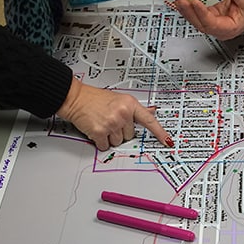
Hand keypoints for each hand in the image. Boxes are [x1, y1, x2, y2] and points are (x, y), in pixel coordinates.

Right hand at [56, 78, 171, 149]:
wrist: (76, 98)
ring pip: (118, 142)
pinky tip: (97, 130)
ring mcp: (112, 123)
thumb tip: (152, 111)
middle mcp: (123, 113)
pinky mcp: (100, 132)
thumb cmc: (96, 98)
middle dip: (121, 131)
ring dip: (110, 137)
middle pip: (131, 135)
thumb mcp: (120, 99)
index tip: (167, 141)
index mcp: (130, 104)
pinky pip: (106, 146)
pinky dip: (101, 142)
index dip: (159, 132)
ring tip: (103, 124)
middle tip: (112, 121)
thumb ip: (136, 108)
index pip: (149, 120)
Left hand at [174, 0, 243, 40]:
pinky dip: (191, 8)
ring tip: (179, 1)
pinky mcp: (212, 16)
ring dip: (188, 12)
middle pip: (201, 24)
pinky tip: (184, 2)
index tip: (195, 3)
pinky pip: (199, 14)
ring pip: (198, 21)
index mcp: (230, 28)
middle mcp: (221, 29)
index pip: (212, 24)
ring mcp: (215, 24)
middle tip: (181, 2)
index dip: (202, 14)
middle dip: (190, 13)